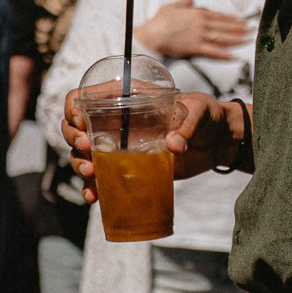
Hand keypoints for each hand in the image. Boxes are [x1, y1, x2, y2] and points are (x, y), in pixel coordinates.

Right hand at [60, 86, 251, 198]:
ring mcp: (119, 146)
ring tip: (90, 172)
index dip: (73, 107)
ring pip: (83, 154)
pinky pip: (101, 178)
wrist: (218, 142)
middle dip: (73, 138)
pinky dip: (93, 187)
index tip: (81, 122)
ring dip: (78, 164)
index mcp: (126, 99)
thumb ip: (187, 124)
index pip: (84, 96)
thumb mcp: (200, 111)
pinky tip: (93, 196)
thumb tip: (173, 145)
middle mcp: (116, 122)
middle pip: (75, 127)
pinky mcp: (126, 168)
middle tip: (87, 148)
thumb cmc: (208, 115)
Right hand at [137, 1, 252, 59]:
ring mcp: (199, 36)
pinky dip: (224, 54)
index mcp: (197, 13)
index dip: (232, 19)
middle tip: (252, 30)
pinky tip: (234, 55)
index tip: (242, 21)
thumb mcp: (172, 6)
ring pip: (223, 38)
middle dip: (240, 28)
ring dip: (237, 39)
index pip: (220, 16)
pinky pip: (213, 52)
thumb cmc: (159, 22)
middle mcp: (201, 24)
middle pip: (225, 27)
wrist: (151, 35)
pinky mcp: (195, 48)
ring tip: (248, 40)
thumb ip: (185, 1)